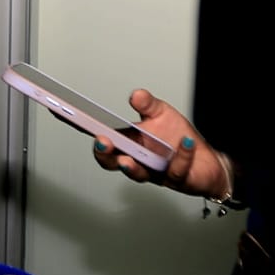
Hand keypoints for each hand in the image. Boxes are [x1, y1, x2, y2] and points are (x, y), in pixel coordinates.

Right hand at [93, 89, 229, 197]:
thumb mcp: (162, 114)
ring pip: (138, 175)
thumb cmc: (178, 140)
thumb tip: (136, 94)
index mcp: (128, 143)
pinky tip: (186, 142)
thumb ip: (148, 104)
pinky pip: (176, 171)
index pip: (100, 137)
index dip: (81, 127)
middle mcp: (137, 160)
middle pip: (110, 162)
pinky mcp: (176, 180)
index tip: (67, 115)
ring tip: (128, 159)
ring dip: (132, 168)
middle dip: (104, 155)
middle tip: (103, 143)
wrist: (207, 162)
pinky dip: (182, 156)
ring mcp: (154, 172)